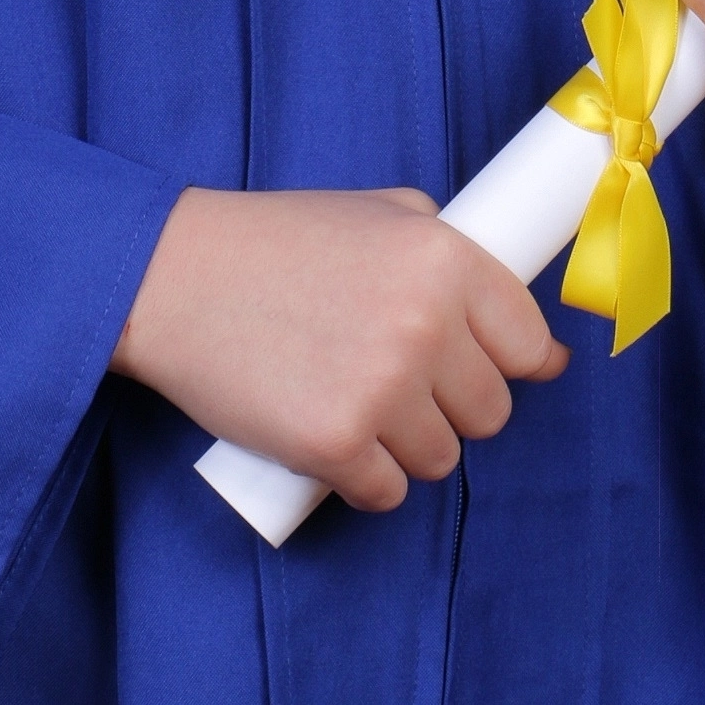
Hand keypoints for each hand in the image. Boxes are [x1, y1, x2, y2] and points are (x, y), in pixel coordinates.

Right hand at [109, 184, 569, 512]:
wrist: (173, 276)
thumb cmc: (276, 242)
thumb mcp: (376, 211)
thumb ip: (448, 250)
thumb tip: (531, 333)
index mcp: (445, 259)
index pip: (529, 346)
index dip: (512, 363)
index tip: (491, 370)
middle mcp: (425, 325)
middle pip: (491, 412)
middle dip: (452, 406)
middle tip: (398, 384)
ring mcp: (381, 389)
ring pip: (442, 458)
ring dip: (408, 447)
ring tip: (357, 407)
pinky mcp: (333, 445)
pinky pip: (387, 493)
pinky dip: (364, 480)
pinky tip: (334, 445)